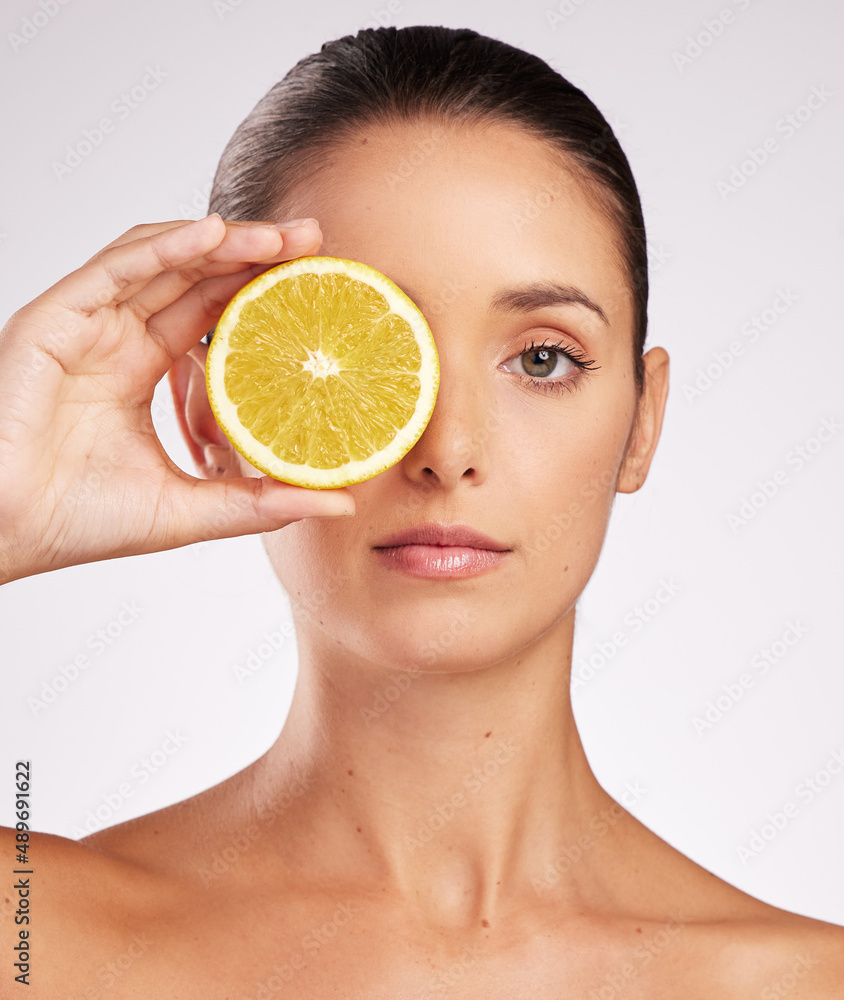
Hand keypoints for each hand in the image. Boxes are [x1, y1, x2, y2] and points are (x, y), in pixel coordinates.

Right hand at [0, 214, 354, 584]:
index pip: (214, 316)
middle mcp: (118, 339)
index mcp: (144, 371)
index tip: (319, 286)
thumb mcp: (192, 508)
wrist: (8, 534)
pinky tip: (214, 234)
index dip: (264, 295)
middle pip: (197, 279)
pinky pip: (116, 268)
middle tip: (314, 240)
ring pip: (163, 262)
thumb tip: (340, 504)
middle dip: (256, 255)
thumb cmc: (82, 521)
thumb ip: (261, 502)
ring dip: (224, 242)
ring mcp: (88, 325)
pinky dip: (165, 246)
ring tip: (282, 236)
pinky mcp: (55, 318)